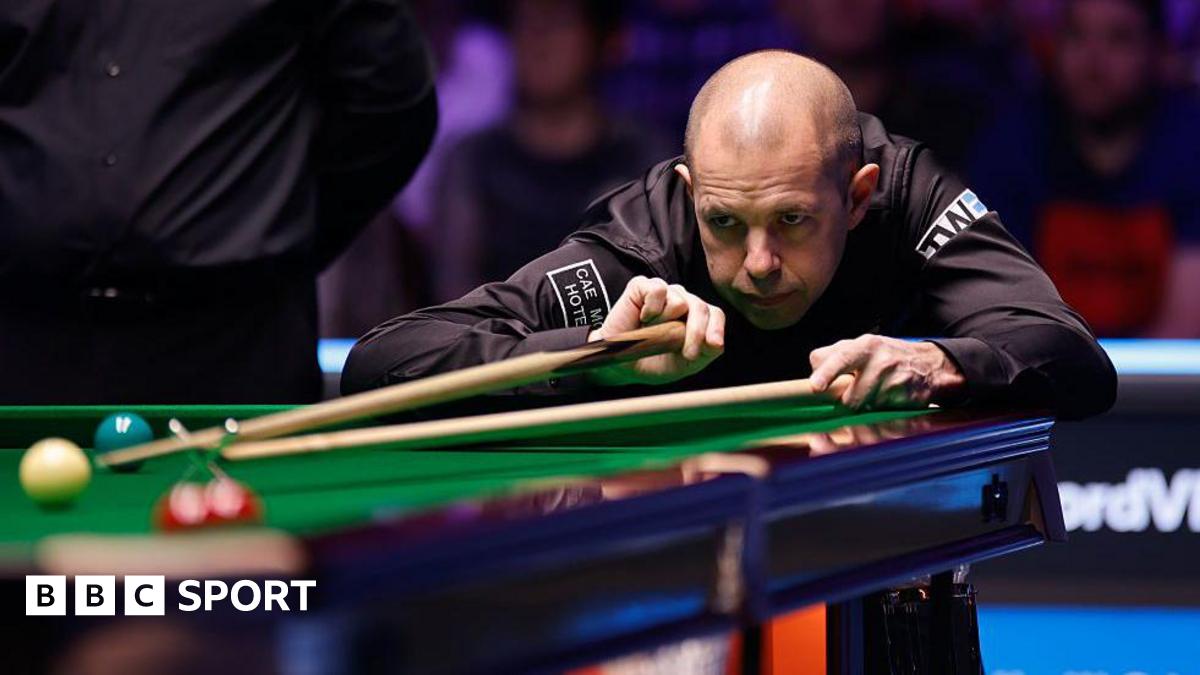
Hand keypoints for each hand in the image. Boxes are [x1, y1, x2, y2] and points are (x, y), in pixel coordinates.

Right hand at [588, 276, 724, 384]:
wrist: (620, 364)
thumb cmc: (652, 361)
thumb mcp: (685, 365)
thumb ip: (706, 353)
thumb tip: (717, 343)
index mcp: (694, 318)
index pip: (714, 314)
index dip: (715, 329)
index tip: (713, 345)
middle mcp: (682, 301)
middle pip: (701, 307)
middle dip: (696, 332)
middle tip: (687, 353)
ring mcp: (663, 292)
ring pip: (680, 300)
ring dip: (666, 323)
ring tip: (652, 332)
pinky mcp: (642, 286)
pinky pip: (658, 290)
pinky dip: (652, 308)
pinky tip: (644, 318)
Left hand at [808, 335, 964, 409]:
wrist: (929, 364)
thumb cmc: (884, 356)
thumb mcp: (858, 346)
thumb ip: (830, 357)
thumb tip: (812, 377)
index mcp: (865, 346)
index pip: (842, 358)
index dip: (827, 373)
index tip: (816, 387)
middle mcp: (881, 363)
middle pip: (851, 400)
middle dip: (848, 402)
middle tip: (854, 393)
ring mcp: (897, 384)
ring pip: (866, 412)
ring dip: (865, 410)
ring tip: (876, 393)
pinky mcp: (909, 402)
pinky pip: (883, 419)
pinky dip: (880, 416)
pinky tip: (888, 401)